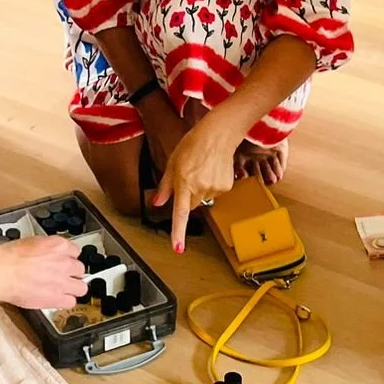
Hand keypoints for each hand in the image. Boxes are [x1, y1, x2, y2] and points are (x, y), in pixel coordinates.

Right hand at [0, 234, 85, 310]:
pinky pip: (71, 302)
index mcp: (57, 245)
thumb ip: (41, 249)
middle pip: (80, 269)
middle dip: (71, 273)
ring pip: (81, 287)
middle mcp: (64, 262)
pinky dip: (65, 302)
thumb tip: (40, 252)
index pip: (75, 251)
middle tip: (61, 276)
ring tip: (63, 290)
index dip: (68, 257)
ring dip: (73, 288)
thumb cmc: (6, 257)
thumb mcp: (27, 243)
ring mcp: (62, 281)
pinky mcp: (57, 298)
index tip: (63, 261)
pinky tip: (56, 300)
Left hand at [148, 111, 242, 253]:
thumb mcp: (172, 162)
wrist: (219, 134)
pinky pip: (214, 194)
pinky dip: (211, 186)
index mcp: (184, 182)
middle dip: (187, 197)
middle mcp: (200, 188)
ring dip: (200, 190)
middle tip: (189, 178)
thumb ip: (165, 185)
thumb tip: (158, 202)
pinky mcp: (226, 187)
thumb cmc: (193, 144)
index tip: (178, 248)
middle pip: (190, 205)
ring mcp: (215, 189)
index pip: (180, 213)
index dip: (178, 232)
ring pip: (202, 199)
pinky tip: (212, 171)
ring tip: (202, 170)